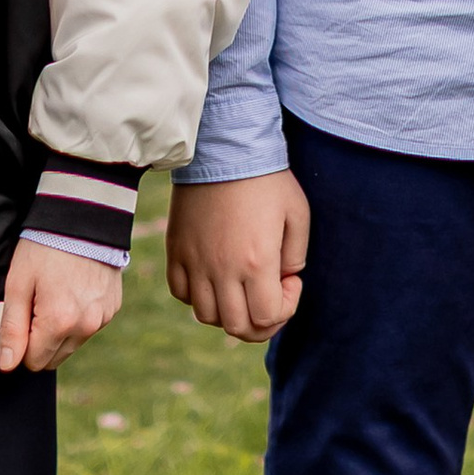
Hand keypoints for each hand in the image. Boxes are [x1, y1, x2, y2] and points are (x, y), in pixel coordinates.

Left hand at [0, 241, 124, 375]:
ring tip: (58, 292)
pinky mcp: (113, 307)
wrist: (84, 215)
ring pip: (72, 344)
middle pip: (54, 358)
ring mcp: (103, 317)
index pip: (33, 362)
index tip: (24, 313)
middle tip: (38, 303)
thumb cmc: (44, 247)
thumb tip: (8, 366)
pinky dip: (80, 315)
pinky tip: (75, 288)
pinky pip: (90, 327)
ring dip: (61, 329)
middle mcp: (86, 326)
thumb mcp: (18, 283)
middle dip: (41, 340)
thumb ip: (11, 328)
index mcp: (59, 322)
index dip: (22, 342)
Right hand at [166, 173, 309, 344]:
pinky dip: (197, 296)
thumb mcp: (297, 213)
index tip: (290, 280)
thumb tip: (284, 281)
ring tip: (242, 287)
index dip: (286, 308)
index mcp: (256, 261)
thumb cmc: (267, 178)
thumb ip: (296, 256)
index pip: (267, 318)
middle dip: (260, 321)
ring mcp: (195, 262)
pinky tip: (214, 277)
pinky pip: (181, 293)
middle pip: (237, 327)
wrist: (224, 147)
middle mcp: (222, 269)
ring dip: (229, 312)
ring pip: (207, 317)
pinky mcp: (176, 251)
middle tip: (269, 296)